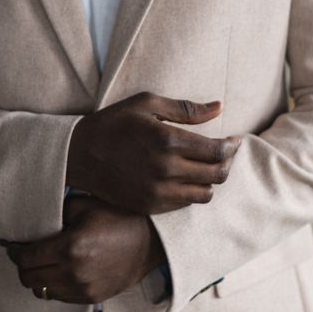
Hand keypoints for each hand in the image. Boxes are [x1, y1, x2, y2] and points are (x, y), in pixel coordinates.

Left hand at [5, 196, 164, 303]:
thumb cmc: (121, 218)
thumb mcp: (85, 204)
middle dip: (23, 265)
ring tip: (44, 262)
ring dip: (38, 277)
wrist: (151, 240)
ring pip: (42, 291)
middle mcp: (74, 272)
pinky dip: (54, 285)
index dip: (15, 252)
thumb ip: (58, 211)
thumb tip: (37, 220)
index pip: (27, 258)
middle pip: (30, 279)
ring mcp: (83, 288)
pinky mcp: (92, 298)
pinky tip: (60, 270)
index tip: (13, 246)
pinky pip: (60, 297)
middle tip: (25, 253)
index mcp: (70, 247)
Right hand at [66, 91, 241, 214]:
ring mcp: (157, 192)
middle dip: (226, 163)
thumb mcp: (146, 104)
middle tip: (225, 153)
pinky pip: (184, 205)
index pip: (216, 151)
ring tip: (206, 166)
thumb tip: (219, 107)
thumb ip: (186, 108)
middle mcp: (165, 170)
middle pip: (216, 175)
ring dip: (210, 180)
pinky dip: (192, 192)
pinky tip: (186, 177)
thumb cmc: (113, 123)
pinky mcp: (149, 206)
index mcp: (167, 141)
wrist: (78, 155)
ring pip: (204, 194)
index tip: (234, 140)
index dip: (231, 146)